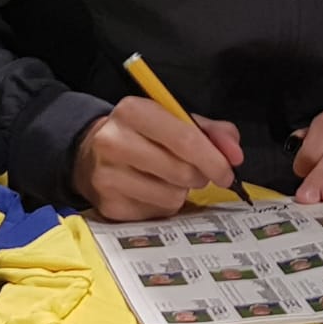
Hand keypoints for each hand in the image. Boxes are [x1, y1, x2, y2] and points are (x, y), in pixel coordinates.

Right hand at [72, 96, 244, 220]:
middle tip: (197, 172)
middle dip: (200, 175)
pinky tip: (152, 190)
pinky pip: (157, 212)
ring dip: (181, 191)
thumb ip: (211, 132)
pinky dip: (164, 204)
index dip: (214, 158)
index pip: (184, 139)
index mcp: (134, 111)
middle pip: (181, 171)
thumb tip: (234, 154)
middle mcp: (114, 141)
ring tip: (169, 178)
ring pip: (172, 195)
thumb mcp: (173, 120)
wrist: (89, 152)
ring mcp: (108, 176)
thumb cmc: (141, 134)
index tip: (228, 170)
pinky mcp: (109, 205)